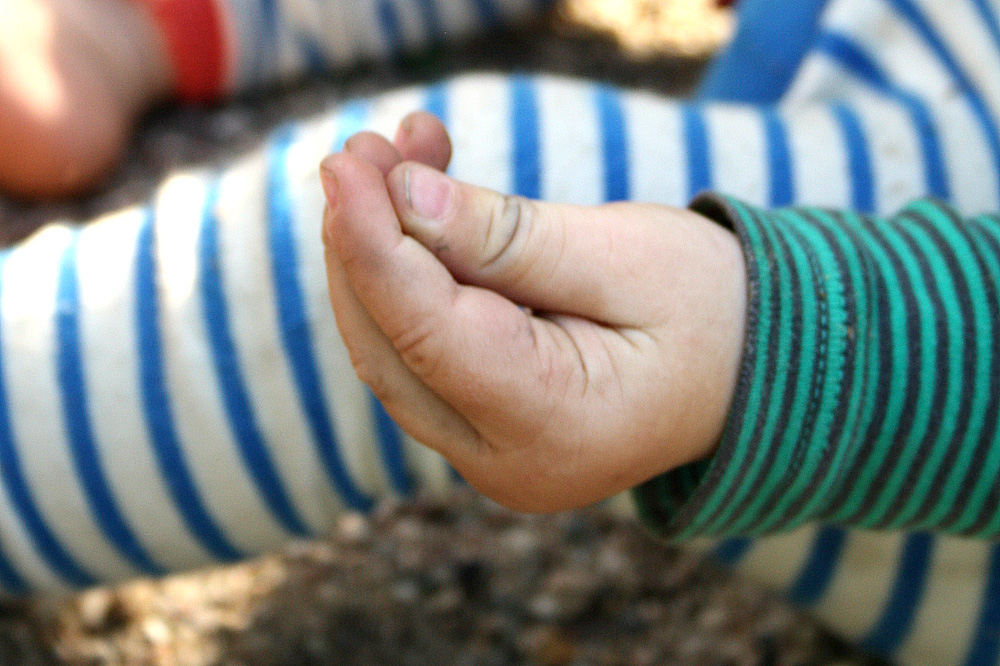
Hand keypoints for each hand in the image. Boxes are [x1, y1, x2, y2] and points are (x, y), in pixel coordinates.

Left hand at [320, 113, 746, 511]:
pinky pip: (420, 352)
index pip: (427, 333)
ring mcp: (489, 456)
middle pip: (390, 349)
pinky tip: (421, 208)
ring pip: (393, 350)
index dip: (373, 244)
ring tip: (397, 157)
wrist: (754, 371)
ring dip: (381, 254)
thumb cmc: (712, 312)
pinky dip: (411, 279)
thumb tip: (402, 198)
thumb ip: (509, 238)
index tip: (345, 163)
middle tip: (365, 149)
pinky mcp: (482, 429)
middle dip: (364, 242)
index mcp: (555, 426)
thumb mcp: (624, 257)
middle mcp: (508, 463)